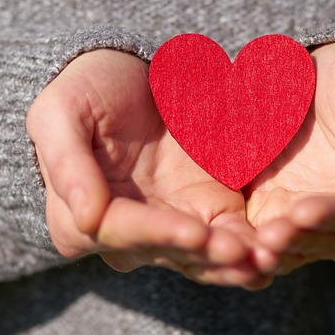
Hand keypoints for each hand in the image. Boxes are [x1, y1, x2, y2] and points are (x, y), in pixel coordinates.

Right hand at [27, 50, 269, 287]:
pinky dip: (253, 248)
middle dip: (206, 256)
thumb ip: (67, 163)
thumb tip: (85, 218)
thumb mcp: (60, 112)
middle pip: (170, 253)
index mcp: (82, 219)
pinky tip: (274, 251)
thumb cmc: (84, 89)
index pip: (124, 232)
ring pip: (204, 259)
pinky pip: (233, 239)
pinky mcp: (212, 214)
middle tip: (241, 254)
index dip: (160, 234)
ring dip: (234, 264)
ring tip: (263, 261)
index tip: (194, 234)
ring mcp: (174, 228)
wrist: (128, 69)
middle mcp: (129, 237)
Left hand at [244, 40, 334, 275]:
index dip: (334, 216)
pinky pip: (249, 233)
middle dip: (293, 240)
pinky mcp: (261, 212)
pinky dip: (237, 239)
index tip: (305, 210)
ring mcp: (298, 220)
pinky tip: (219, 237)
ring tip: (244, 244)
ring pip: (283, 246)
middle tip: (267, 238)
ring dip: (264, 248)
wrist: (319, 67)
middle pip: (318, 240)